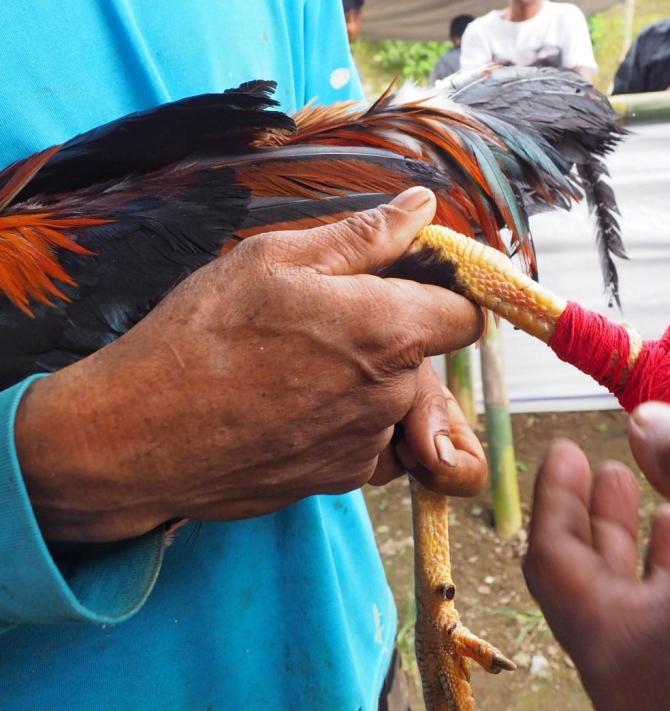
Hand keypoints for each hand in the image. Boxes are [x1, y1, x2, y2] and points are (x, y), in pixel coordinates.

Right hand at [16, 187, 485, 542]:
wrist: (137, 437)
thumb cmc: (201, 335)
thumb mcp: (274, 259)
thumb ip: (364, 236)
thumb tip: (422, 207)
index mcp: (390, 330)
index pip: (467, 313)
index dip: (446, 294)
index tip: (410, 284)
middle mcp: (393, 395)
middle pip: (426, 358)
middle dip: (393, 336)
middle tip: (322, 322)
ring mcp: (368, 444)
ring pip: (395, 401)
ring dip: (366, 383)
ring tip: (295, 367)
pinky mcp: (341, 480)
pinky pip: (367, 443)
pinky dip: (345, 424)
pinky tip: (291, 407)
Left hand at [523, 402, 669, 710]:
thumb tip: (642, 426)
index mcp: (628, 658)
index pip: (553, 569)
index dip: (555, 499)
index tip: (566, 451)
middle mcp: (644, 707)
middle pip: (592, 602)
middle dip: (598, 526)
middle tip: (602, 471)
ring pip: (640, 631)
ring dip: (643, 559)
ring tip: (658, 504)